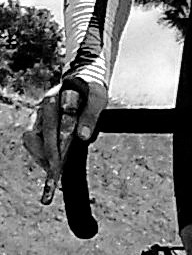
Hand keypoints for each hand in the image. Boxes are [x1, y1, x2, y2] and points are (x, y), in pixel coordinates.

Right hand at [24, 74, 104, 197]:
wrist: (84, 81)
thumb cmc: (91, 90)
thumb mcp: (97, 99)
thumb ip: (91, 115)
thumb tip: (83, 136)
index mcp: (53, 100)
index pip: (48, 128)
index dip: (51, 148)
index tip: (58, 164)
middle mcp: (41, 109)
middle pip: (32, 137)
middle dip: (44, 157)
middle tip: (56, 172)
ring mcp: (39, 118)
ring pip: (31, 142)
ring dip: (41, 157)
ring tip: (55, 171)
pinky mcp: (41, 126)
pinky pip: (35, 143)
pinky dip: (42, 155)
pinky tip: (54, 164)